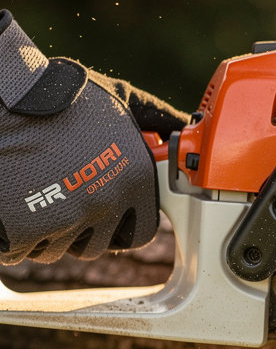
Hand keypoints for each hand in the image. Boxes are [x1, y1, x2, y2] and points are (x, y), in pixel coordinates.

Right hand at [0, 12, 185, 264]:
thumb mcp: (121, 99)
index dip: (123, 224)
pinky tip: (13, 204)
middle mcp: (109, 202)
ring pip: (61, 249)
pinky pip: (24, 251)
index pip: (143, 230)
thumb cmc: (59, 97)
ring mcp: (69, 219)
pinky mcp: (29, 231)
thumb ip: (156, 119)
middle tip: (65, 205)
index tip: (108, 215)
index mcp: (137, 178)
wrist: (1, 100)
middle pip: (100, 244)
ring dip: (48, 232)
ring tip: (36, 195)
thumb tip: (185, 128)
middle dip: (84, 232)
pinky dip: (15, 237)